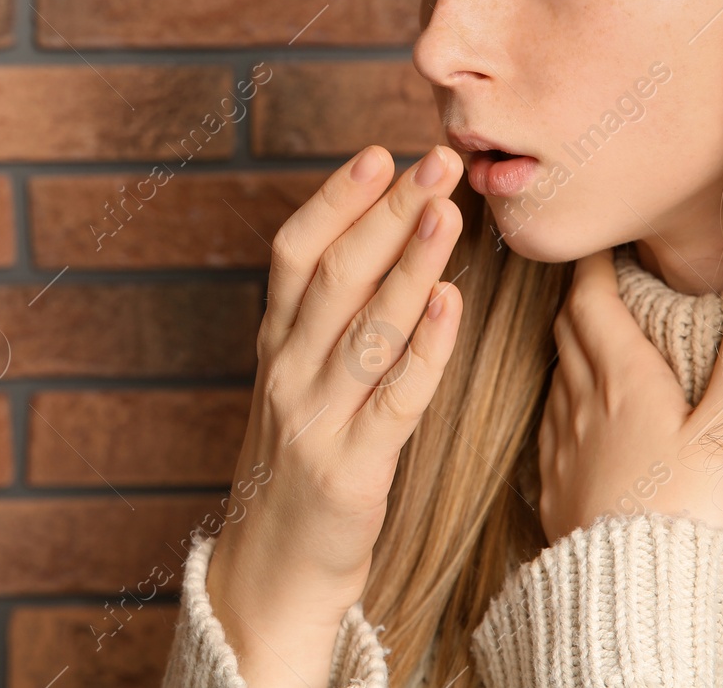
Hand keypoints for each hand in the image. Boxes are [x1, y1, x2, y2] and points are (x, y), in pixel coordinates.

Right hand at [205, 143, 466, 686]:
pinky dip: (424, 348)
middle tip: (437, 163)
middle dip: (387, 212)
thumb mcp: (298, 380)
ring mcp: (315, 420)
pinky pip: (394, 399)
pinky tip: (452, 305)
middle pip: (334, 275)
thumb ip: (329, 320)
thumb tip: (384, 242)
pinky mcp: (351, 470)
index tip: (379, 153)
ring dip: (411, 264)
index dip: (335, 199)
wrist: (271, 569)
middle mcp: (288, 372)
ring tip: (450, 214)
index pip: (295, 253)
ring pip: (365, 326)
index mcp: (275, 342)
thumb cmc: (301, 461)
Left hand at [536, 247, 722, 542]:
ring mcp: (558, 439)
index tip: (601, 240)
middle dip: (581, 295)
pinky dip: (565, 396)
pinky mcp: (550, 479)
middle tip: (600, 275)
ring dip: (571, 345)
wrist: (631, 588)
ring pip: (556, 371)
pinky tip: (582, 409)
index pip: (589, 297)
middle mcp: (577, 398)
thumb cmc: (689, 505)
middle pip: (566, 327)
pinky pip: (550, 419)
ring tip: (595, 334)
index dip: (592, 264)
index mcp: (618, 376)